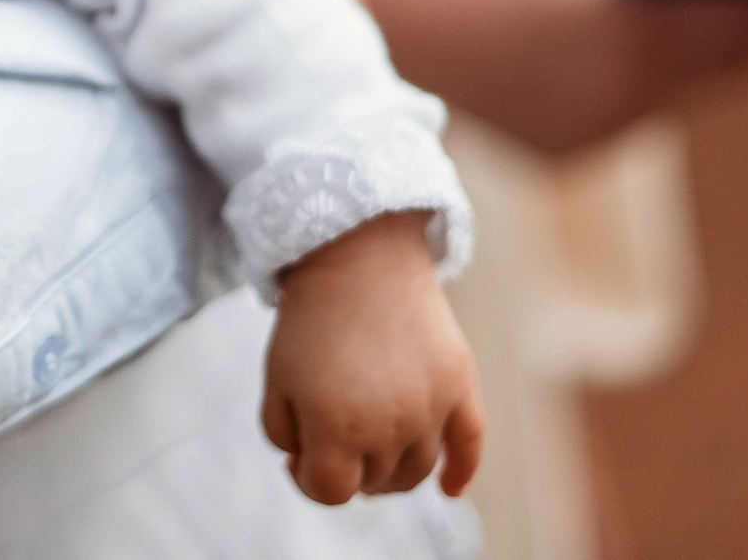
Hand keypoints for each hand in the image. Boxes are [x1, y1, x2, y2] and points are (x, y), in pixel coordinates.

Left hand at [264, 213, 482, 505]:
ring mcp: (431, 408)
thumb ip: (286, 435)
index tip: (299, 452)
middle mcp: (390, 426)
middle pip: (374, 482)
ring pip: (417, 472)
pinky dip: (462, 472)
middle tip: (331, 436)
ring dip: (393, 474)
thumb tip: (310, 467)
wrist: (357, 255)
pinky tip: (450, 490)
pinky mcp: (459, 385)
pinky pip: (471, 446)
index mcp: (337, 426)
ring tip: (372, 454)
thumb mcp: (276, 379)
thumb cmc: (310, 320)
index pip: (329, 491)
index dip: (307, 478)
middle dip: (348, 468)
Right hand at [337, 0, 747, 155]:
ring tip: (702, 9)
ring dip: (694, 49)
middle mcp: (613, 83)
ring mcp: (592, 128)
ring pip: (687, 88)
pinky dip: (635, 79)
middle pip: (734, 56)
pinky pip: (637, 113)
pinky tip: (595, 47)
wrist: (365, 25)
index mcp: (615, 13)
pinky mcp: (570, 155)